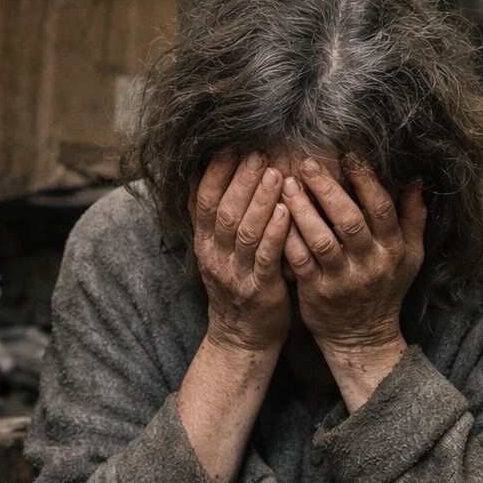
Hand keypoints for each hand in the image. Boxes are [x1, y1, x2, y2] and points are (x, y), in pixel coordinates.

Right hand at [190, 153, 291, 353]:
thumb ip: (207, 217)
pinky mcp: (260, 290)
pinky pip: (266, 258)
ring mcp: (237, 274)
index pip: (204, 200)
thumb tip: (196, 175)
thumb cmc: (236, 285)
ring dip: (259, 201)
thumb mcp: (214, 251)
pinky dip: (275, 234)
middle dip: (241, 180)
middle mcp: (216, 256)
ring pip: (244, 232)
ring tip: (275, 174)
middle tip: (259, 152)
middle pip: (224, 212)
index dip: (217, 172)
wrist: (242, 337)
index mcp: (205, 243)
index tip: (233, 145)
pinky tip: (286, 212)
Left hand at [281, 158, 425, 358]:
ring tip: (286, 184)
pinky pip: (299, 262)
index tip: (348, 154)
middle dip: (328, 189)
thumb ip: (412, 217)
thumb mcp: (410, 255)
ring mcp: (342, 281)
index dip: (366, 180)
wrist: (363, 337)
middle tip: (306, 163)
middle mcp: (370, 264)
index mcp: (393, 250)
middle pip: (350, 221)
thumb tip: (415, 178)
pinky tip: (274, 216)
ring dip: (302, 210)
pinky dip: (287, 238)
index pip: (381, 208)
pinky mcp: (316, 293)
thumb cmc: (386, 288)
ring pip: (321, 241)